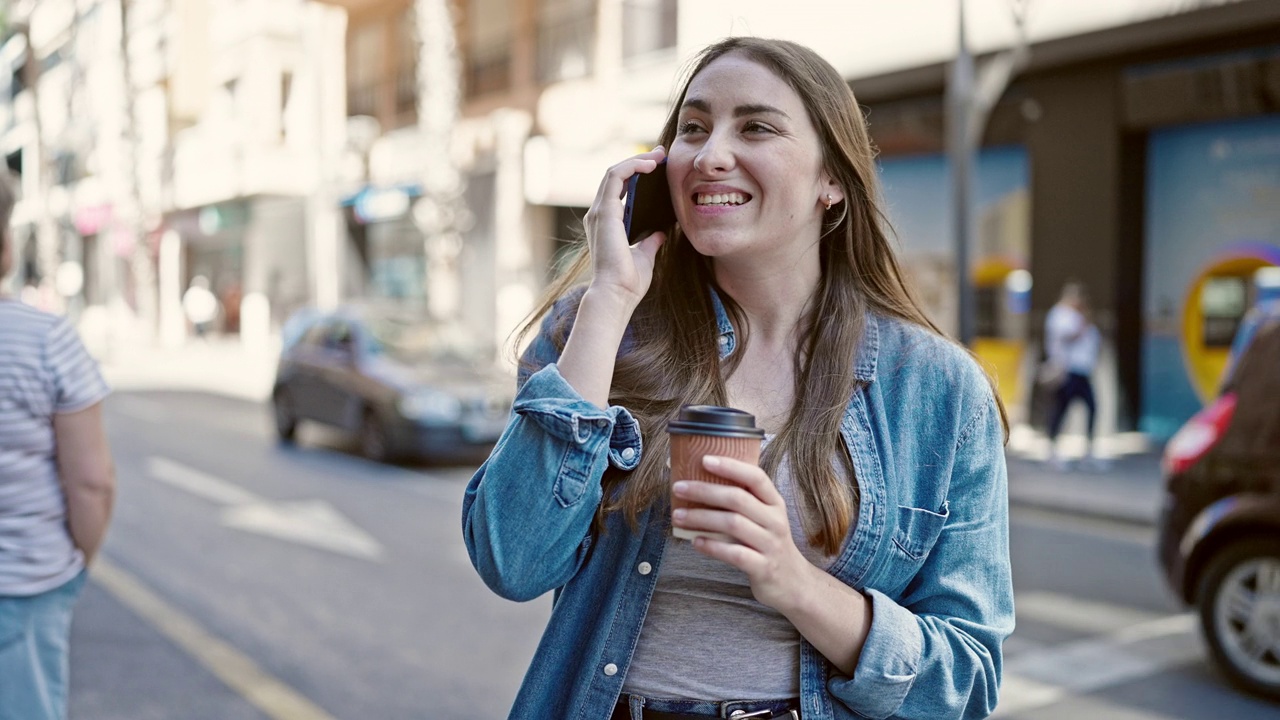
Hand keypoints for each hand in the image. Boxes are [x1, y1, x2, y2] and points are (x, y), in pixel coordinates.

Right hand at [581, 147, 667, 308]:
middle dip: (638, 162)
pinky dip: (632, 166)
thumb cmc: (628, 281)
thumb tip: (661, 232)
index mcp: (607, 224)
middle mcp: (599, 215)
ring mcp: (599, 212)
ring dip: (636, 160)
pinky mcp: (604, 211)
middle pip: (616, 177)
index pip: (618, 191)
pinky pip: (615, 177)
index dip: (636, 175)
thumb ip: (650, 242)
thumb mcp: (645, 256)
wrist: (618, 293)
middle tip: (661, 155)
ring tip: (658, 156)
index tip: (657, 168)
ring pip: (614, 172)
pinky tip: (649, 164)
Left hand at [671, 455, 813, 612]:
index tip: (705, 459)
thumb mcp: (764, 519)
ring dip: (701, 517)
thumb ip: (743, 502)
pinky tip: (695, 541)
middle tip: (678, 488)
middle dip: (704, 490)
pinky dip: (712, 546)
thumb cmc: (769, 544)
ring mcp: (770, 545)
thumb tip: (700, 484)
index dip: (731, 466)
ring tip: (678, 516)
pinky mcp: (763, 568)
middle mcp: (775, 521)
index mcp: (775, 503)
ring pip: (733, 524)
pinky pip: (734, 554)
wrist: (794, 583)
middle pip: (738, 498)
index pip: (756, 477)